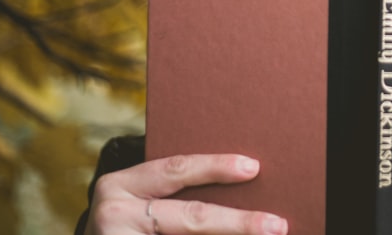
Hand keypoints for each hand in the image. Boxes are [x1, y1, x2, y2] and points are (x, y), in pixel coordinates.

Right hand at [83, 153, 287, 234]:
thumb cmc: (127, 224)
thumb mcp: (138, 200)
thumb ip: (174, 190)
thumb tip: (244, 178)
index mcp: (120, 184)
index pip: (176, 170)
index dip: (216, 167)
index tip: (253, 168)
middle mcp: (114, 214)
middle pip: (190, 217)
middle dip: (239, 222)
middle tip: (277, 225)